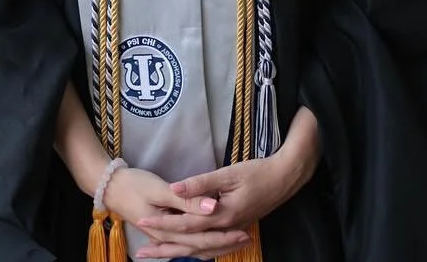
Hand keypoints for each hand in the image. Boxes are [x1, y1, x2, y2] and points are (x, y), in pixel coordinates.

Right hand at [102, 168, 250, 260]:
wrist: (110, 186)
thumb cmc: (134, 184)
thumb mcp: (160, 189)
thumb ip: (188, 200)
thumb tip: (214, 207)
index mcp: (168, 228)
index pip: (202, 237)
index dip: (224, 236)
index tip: (245, 232)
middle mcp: (167, 237)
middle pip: (200, 246)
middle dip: (224, 244)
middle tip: (247, 238)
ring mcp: (164, 236)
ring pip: (194, 248)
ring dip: (215, 246)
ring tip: (236, 243)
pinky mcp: (162, 230)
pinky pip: (185, 243)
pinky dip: (200, 245)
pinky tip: (210, 245)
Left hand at [136, 144, 316, 258]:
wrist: (285, 178)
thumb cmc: (258, 173)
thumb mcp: (228, 173)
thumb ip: (200, 183)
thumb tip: (174, 189)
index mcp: (222, 215)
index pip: (186, 223)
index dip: (163, 223)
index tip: (143, 221)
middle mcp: (226, 229)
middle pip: (190, 244)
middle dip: (164, 247)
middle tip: (141, 251)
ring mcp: (232, 232)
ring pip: (201, 250)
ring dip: (177, 253)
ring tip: (156, 255)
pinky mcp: (235, 230)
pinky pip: (213, 248)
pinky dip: (197, 253)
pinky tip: (187, 253)